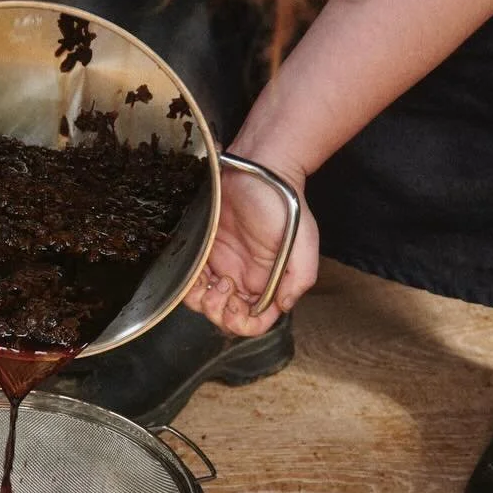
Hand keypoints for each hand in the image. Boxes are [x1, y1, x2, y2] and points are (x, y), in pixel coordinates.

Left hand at [184, 161, 318, 336]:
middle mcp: (243, 279)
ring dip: (201, 301)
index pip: (254, 323)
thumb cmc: (284, 203)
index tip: (236, 305)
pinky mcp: (203, 251)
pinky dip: (188, 285)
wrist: (259, 168)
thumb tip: (284, 306)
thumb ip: (299, 279)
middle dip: (218, 312)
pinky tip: (194, 274)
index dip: (242, 324)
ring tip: (207, 281)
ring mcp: (221, 266)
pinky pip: (190, 280)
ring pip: (204, 303)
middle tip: (219, 287)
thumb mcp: (304, 242)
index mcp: (267, 283)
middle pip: (224, 317)